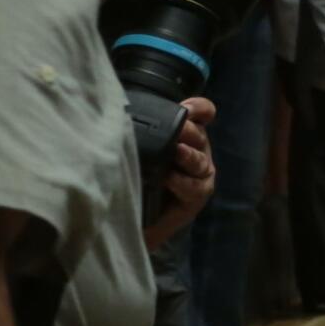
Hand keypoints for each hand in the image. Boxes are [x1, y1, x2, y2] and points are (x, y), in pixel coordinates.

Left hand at [145, 97, 216, 243]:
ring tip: (176, 152)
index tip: (186, 109)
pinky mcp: (198, 195)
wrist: (135, 217)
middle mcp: (196, 149)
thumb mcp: (136, 149)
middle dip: (187, 130)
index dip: (198, 108)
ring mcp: (200, 173)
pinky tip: (169, 179)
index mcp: (185, 133)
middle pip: (199, 134)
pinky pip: (195, 185)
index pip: (203, 112)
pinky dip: (182, 182)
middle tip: (174, 129)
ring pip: (199, 159)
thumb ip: (140, 133)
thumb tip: (121, 118)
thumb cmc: (134, 177)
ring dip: (188, 155)